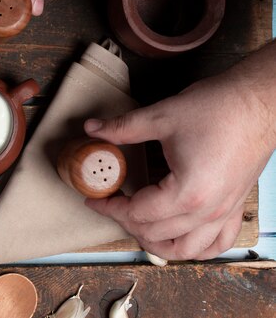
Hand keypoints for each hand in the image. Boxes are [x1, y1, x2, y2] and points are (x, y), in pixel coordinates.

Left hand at [83, 45, 275, 259]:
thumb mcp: (162, 116)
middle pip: (156, 234)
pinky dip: (192, 247)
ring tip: (137, 223)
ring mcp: (225, 213)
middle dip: (125, 221)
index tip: (94, 198)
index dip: (109, 207)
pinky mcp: (235, 207)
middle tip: (111, 203)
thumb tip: (92, 128)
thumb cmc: (218, 108)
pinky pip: (215, 244)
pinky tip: (177, 234)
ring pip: (185, 249)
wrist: (259, 102)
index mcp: (187, 192)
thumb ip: (123, 127)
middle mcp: (208, 211)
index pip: (137, 214)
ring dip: (156, 241)